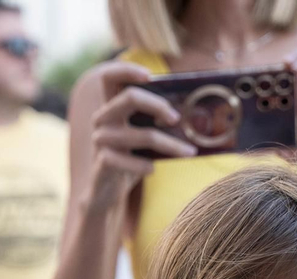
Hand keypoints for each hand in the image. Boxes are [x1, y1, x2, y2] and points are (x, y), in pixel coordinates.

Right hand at [86, 62, 197, 207]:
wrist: (106, 191)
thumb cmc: (131, 158)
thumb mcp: (143, 136)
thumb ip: (156, 122)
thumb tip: (195, 115)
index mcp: (111, 106)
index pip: (109, 77)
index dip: (127, 70)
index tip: (150, 75)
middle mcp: (102, 119)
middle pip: (130, 97)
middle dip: (158, 105)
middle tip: (178, 118)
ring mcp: (101, 139)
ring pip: (142, 135)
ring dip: (170, 144)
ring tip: (189, 152)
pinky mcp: (103, 161)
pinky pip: (130, 160)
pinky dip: (145, 165)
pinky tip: (152, 169)